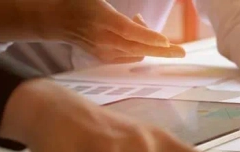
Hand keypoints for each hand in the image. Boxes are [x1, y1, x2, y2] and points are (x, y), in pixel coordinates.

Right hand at [51, 0, 185, 62]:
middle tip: (182, 53)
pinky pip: (130, 56)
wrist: (58, 19)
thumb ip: (118, 8)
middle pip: (137, 48)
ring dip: (149, 42)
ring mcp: (103, 51)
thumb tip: (140, 17)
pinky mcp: (104, 58)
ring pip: (136, 53)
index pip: (128, 31)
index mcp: (102, 18)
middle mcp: (103, 38)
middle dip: (162, 51)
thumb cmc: (81, 2)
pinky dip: (140, 47)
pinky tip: (136, 33)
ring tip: (140, 23)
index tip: (166, 41)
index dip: (147, 36)